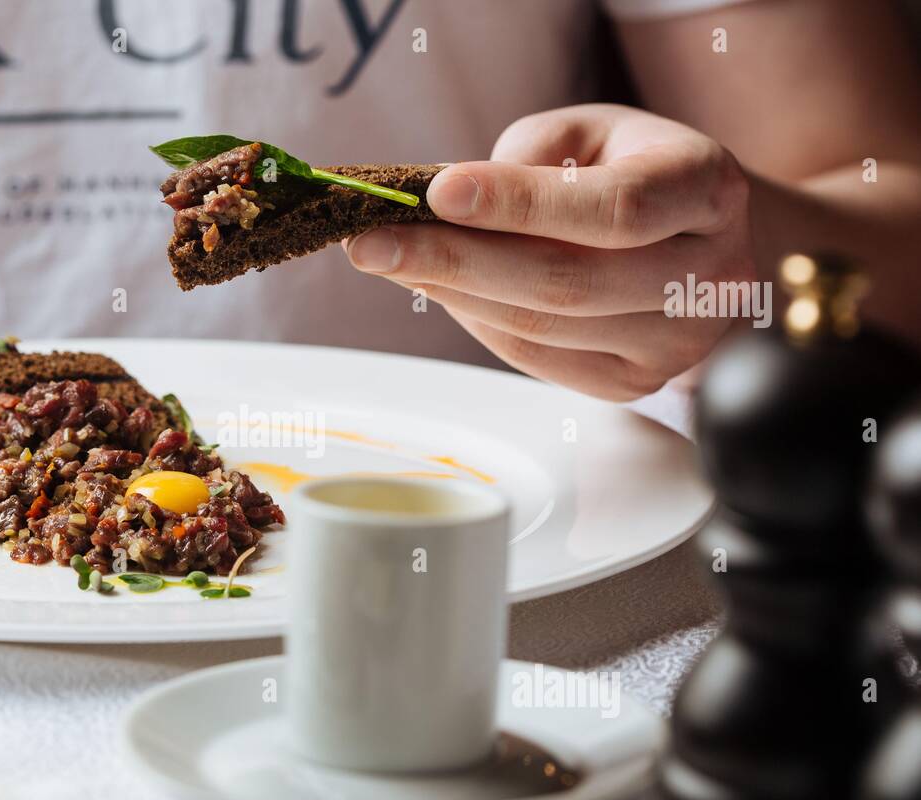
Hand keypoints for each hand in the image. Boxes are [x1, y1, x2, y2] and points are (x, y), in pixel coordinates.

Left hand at [345, 104, 755, 400]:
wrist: (711, 244)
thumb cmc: (640, 174)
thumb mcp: (600, 131)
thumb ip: (532, 154)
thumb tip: (450, 205)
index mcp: (708, 192)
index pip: (612, 208)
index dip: (520, 203)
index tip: (436, 192)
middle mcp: (706, 277)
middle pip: (566, 282)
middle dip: (453, 260)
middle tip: (371, 241)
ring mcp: (674, 343)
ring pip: (541, 326)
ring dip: (452, 292)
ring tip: (392, 259)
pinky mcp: (633, 383)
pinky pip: (535, 357)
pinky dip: (477, 321)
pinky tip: (443, 289)